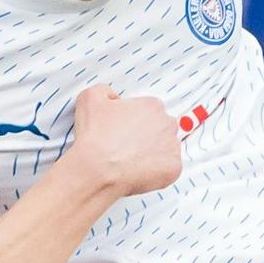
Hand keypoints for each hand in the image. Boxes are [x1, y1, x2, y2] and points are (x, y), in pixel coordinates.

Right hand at [68, 86, 182, 200]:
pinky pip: (169, 168)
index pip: (150, 111)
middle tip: (127, 146)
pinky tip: (139, 171)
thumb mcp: (90, 98)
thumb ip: (105, 91)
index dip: (135, 121)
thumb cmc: (94, 136)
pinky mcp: (174, 168)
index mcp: (152, 106)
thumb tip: (114, 97)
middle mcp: (167, 124)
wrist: (96, 169)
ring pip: (166, 148)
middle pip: (161, 128)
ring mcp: (173, 147)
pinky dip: (157, 171)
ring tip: (132, 160)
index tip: (124, 130)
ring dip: (154, 153)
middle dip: (147, 136)